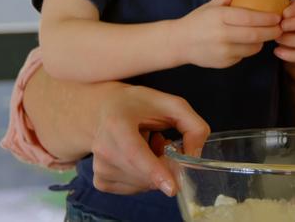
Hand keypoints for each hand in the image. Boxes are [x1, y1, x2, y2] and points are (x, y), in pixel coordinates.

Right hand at [91, 84, 208, 195]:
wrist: (103, 110)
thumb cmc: (139, 105)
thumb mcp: (172, 105)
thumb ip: (193, 127)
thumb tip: (194, 157)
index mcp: (117, 124)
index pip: (134, 153)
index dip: (154, 171)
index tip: (172, 188)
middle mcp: (104, 149)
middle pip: (144, 174)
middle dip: (166, 166)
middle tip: (163, 141)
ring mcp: (100, 168)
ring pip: (144, 184)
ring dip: (156, 170)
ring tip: (148, 145)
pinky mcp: (101, 181)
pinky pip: (136, 188)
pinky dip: (146, 178)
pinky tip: (141, 158)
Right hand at [170, 0, 282, 68]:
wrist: (178, 43)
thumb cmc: (198, 21)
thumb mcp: (211, 4)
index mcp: (219, 17)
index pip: (249, 17)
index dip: (267, 18)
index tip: (278, 16)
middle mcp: (221, 35)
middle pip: (255, 34)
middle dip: (272, 31)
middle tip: (281, 27)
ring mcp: (223, 51)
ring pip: (252, 47)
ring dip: (263, 41)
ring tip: (267, 34)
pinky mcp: (224, 63)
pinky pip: (244, 55)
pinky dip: (251, 49)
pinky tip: (251, 42)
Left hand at [274, 0, 294, 62]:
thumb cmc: (289, 17)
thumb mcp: (286, 7)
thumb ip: (278, 7)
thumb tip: (263, 11)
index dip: (294, 10)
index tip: (284, 13)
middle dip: (294, 24)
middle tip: (281, 26)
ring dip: (290, 40)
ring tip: (277, 38)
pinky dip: (288, 55)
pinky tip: (277, 50)